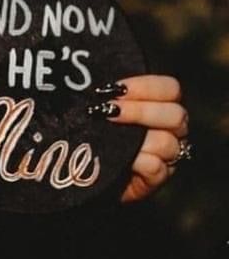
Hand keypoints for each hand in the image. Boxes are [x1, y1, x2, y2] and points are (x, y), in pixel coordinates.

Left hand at [95, 75, 187, 201]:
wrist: (82, 171)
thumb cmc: (90, 132)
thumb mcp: (98, 108)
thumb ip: (105, 94)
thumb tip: (89, 78)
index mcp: (160, 105)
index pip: (170, 88)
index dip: (145, 86)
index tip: (113, 88)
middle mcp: (171, 129)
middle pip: (175, 114)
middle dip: (139, 111)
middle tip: (107, 112)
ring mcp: (168, 156)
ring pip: (167, 142)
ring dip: (137, 138)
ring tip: (109, 136)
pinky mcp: (157, 179)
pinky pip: (157, 168)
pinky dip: (137, 161)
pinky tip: (119, 159)